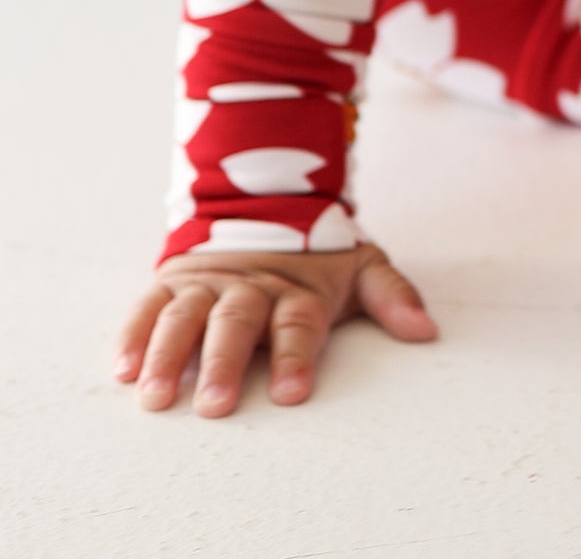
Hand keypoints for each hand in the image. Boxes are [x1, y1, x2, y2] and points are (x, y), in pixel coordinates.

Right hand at [112, 239, 438, 416]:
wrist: (267, 203)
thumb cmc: (317, 256)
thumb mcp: (362, 266)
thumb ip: (392, 296)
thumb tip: (427, 330)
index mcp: (299, 289)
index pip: (301, 324)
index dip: (299, 357)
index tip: (294, 395)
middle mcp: (252, 286)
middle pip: (238, 323)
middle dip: (227, 364)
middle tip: (216, 406)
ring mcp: (210, 282)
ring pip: (187, 316)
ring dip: (169, 355)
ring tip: (157, 396)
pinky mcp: (174, 281)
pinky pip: (149, 306)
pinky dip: (134, 335)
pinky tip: (124, 369)